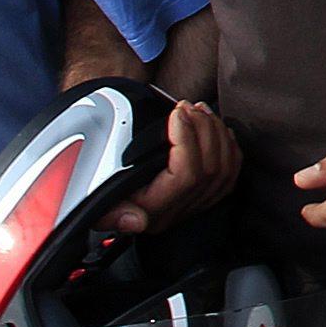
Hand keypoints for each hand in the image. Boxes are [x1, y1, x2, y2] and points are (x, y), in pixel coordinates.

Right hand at [103, 98, 236, 234]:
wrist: (109, 204)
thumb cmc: (99, 196)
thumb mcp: (95, 203)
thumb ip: (110, 213)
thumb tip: (135, 221)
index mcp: (154, 210)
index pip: (186, 176)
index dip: (187, 140)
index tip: (175, 113)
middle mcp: (178, 210)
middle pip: (210, 168)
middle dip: (203, 128)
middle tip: (188, 106)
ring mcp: (195, 204)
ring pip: (224, 167)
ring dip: (215, 132)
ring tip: (199, 109)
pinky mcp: (205, 195)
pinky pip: (230, 172)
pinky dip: (228, 145)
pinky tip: (215, 125)